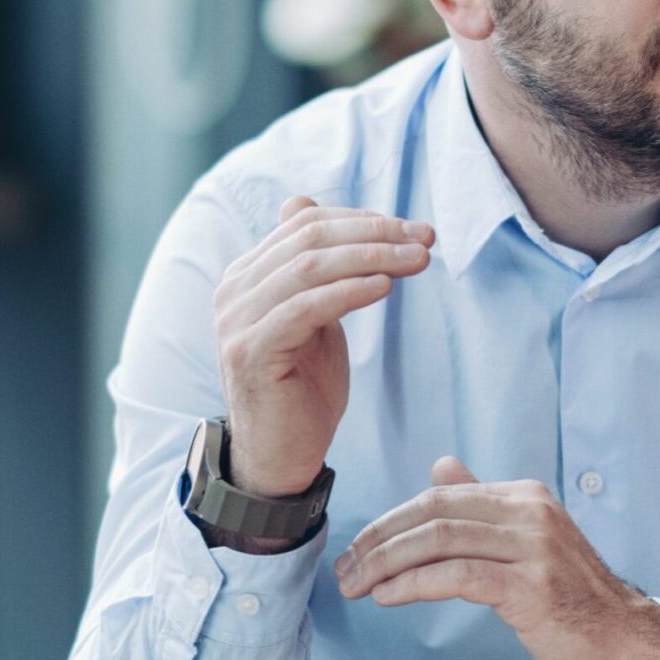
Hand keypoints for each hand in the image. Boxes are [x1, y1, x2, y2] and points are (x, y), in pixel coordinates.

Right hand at [211, 197, 434, 495]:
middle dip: (375, 234)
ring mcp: (237, 321)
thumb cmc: (302, 388)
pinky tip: (385, 288)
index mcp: (246, 276)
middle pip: (309, 239)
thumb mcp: (313, 317)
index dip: (362, 219)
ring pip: (309, 267)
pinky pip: (305, 307)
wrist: (278, 456)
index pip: (305, 224)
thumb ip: (311, 269)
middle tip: (426, 238)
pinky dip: (348, 292)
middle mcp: (233, 291)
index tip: (413, 229)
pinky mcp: (250, 351)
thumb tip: (302, 203)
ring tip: (418, 260)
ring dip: (371, 257)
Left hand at [333, 457, 659, 659]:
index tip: (356, 549)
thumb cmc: (571, 599)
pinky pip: (459, 577)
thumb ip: (484, 506)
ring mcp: (534, 549)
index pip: (439, 497)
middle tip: (344, 570)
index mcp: (524, 497)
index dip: (389, 522)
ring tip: (357, 586)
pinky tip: (388, 597)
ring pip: (440, 542)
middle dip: (378, 542)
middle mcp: (530, 513)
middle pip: (433, 514)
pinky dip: (414, 584)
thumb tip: (441, 466)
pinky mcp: (532, 587)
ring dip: (386, 565)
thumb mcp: (527, 542)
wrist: (625, 643)